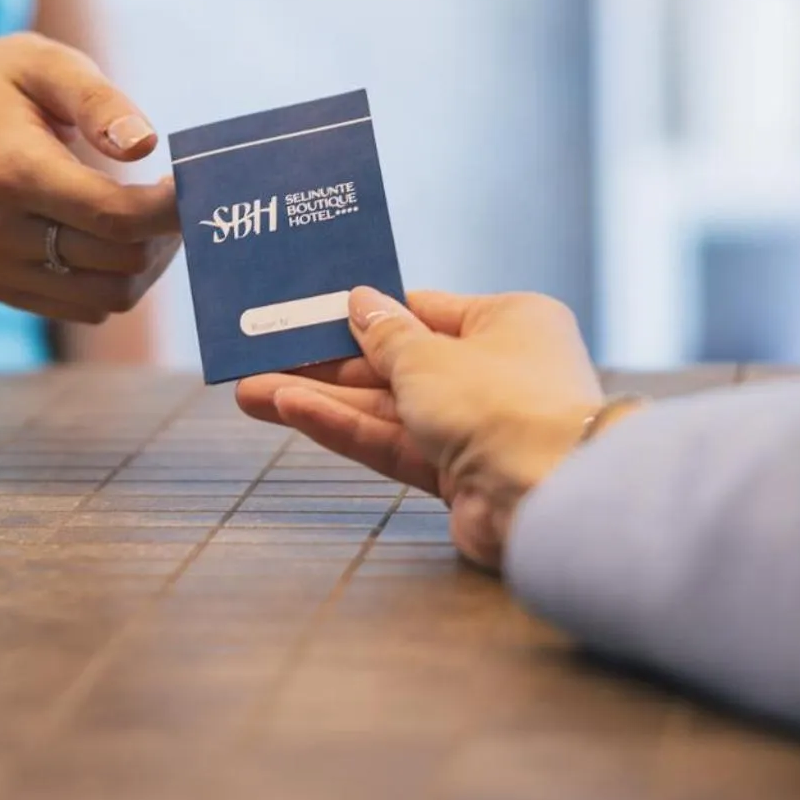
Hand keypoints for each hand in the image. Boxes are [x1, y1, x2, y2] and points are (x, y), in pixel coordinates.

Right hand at [0, 30, 180, 324]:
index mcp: (11, 172)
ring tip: (148, 218)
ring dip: (146, 264)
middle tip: (175, 195)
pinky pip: (84, 308)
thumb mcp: (51, 65)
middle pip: (119, 261)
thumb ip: (101, 102)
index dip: (171, 210)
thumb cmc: (5, 82)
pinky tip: (112, 236)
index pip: (115, 216)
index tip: (195, 184)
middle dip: (164, 234)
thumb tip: (146, 144)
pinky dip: (113, 280)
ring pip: (108, 298)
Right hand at [235, 288, 606, 571]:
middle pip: (397, 363)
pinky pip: (392, 444)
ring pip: (386, 408)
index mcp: (508, 323)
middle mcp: (496, 372)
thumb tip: (362, 302)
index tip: (313, 315)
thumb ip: (384, 335)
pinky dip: (345, 428)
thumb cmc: (501, 404)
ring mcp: (476, 428)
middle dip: (329, 364)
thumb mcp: (427, 354)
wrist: (546, 497)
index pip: (424, 310)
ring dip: (322, 400)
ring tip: (252, 393)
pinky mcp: (458, 476)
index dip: (366, 313)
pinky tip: (290, 412)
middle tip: (265, 358)